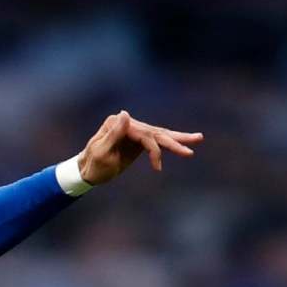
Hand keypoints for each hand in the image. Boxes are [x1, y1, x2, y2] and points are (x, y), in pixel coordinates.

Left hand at [76, 111, 200, 186]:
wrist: (86, 172)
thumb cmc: (92, 165)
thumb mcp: (101, 151)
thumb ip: (114, 134)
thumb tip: (124, 114)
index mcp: (118, 123)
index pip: (144, 135)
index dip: (154, 150)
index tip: (158, 167)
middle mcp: (127, 123)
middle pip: (155, 132)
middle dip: (175, 140)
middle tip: (198, 140)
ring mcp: (134, 131)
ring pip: (160, 135)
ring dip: (179, 138)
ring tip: (200, 138)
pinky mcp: (138, 140)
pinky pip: (157, 141)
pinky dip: (170, 143)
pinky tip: (186, 143)